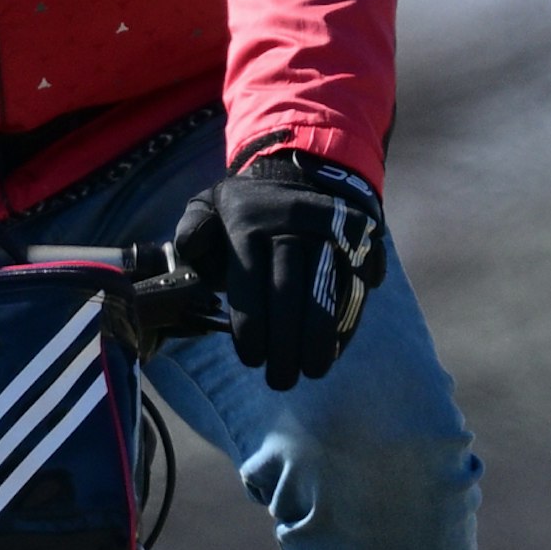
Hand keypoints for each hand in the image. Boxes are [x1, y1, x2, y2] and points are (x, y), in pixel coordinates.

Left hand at [168, 148, 386, 391]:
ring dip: (321, 336)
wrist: (303, 169)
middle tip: (281, 380)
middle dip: (286, 342)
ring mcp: (331, 229)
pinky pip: (355, 282)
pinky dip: (347, 318)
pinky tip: (336, 348)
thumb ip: (192, 231)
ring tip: (313, 370)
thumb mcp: (208, 206)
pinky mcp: (361, 237)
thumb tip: (189, 252)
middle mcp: (293, 223)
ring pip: (328, 288)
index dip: (253, 326)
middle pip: (291, 291)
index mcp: (249, 222)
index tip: (253, 360)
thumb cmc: (245, 209)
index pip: (251, 283)